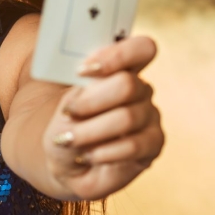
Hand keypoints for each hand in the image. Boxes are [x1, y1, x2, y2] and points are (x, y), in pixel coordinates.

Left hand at [43, 35, 164, 200]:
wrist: (66, 164)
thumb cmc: (65, 129)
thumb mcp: (61, 106)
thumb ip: (76, 89)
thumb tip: (88, 80)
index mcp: (120, 71)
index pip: (140, 49)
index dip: (117, 56)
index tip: (82, 71)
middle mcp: (140, 90)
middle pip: (128, 84)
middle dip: (91, 102)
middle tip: (68, 114)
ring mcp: (150, 117)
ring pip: (127, 117)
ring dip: (90, 132)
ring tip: (69, 140)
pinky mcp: (153, 145)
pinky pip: (133, 146)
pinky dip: (103, 152)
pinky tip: (87, 155)